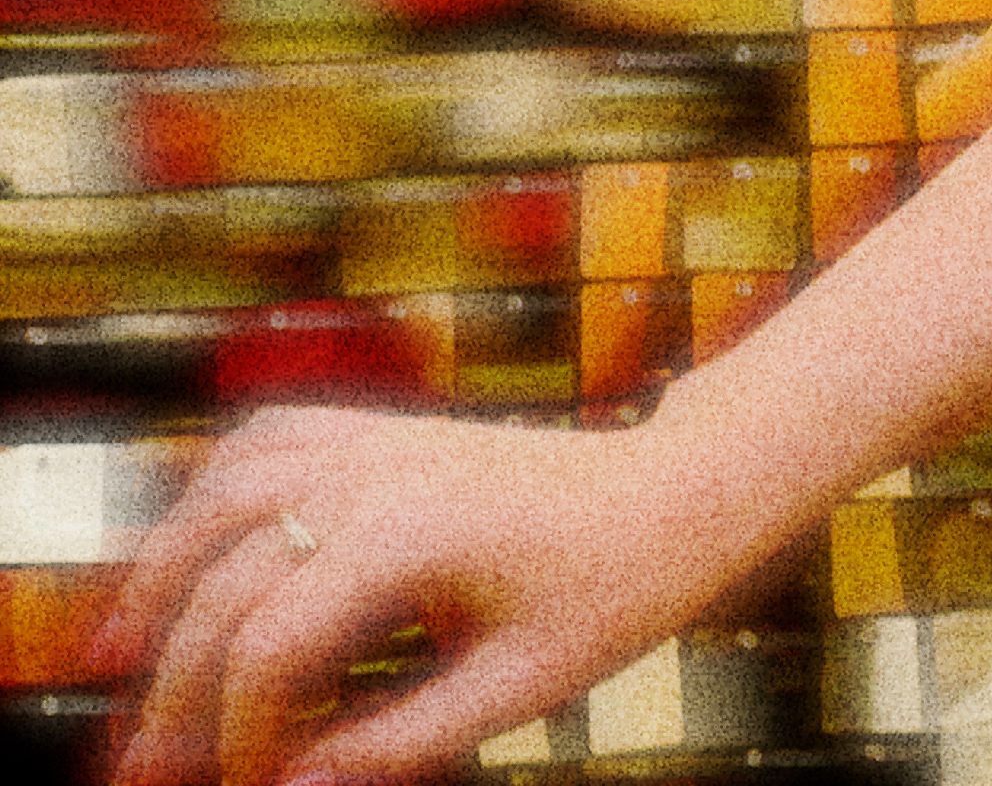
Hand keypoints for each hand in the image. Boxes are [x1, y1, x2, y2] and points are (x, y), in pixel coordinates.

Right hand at [89, 406, 777, 785]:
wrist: (684, 486)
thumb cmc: (621, 584)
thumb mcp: (524, 684)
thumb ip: (403, 741)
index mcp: (410, 535)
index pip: (270, 646)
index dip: (237, 732)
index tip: (241, 784)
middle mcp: (375, 473)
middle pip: (225, 582)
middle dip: (176, 683)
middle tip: (146, 764)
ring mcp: (375, 437)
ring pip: (220, 494)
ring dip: (159, 574)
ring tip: (121, 657)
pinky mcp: (384, 427)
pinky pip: (266, 439)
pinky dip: (208, 491)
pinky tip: (187, 551)